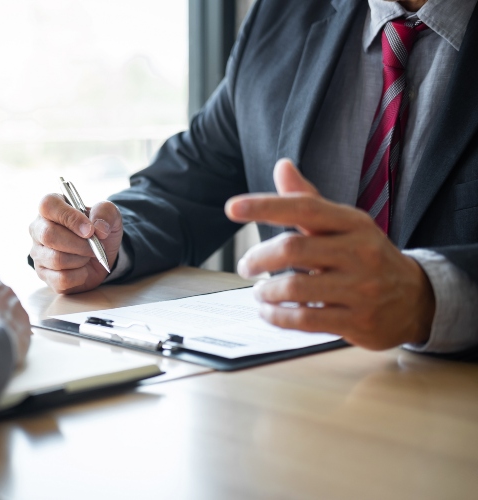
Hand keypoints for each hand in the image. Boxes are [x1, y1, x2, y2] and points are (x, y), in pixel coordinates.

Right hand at [29, 193, 122, 293]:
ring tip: (88, 255)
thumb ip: (106, 212)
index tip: (90, 230)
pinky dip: (79, 276)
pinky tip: (82, 270)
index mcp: (51, 207)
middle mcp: (38, 228)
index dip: (70, 217)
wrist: (101, 256)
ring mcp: (38, 253)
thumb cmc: (98, 231)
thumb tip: (99, 228)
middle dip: (79, 244)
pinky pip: (61, 279)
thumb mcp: (110, 215)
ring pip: (56, 259)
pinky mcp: (44, 274)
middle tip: (94, 246)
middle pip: (49, 235)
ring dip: (81, 259)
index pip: (48, 205)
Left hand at [224, 159, 435, 349]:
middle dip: (258, 258)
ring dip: (266, 291)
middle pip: (293, 249)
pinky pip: (305, 320)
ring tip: (259, 291)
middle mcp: (359, 252)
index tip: (231, 208)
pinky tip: (269, 311)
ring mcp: (361, 289)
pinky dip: (277, 317)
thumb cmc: (365, 256)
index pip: (304, 207)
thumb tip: (282, 166)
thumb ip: (308, 200)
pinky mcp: (357, 321)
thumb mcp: (343, 225)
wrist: (416, 300)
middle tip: (245, 266)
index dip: (265, 206)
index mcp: (353, 223)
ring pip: (295, 288)